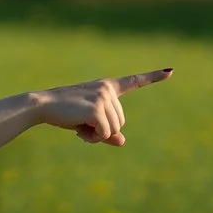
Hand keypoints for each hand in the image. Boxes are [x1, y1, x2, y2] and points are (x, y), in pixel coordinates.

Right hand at [44, 67, 171, 146]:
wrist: (42, 105)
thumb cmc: (64, 112)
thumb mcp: (88, 122)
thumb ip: (107, 132)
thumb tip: (121, 141)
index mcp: (107, 87)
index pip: (134, 81)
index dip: (153, 77)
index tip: (171, 71)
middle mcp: (108, 89)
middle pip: (120, 122)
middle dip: (103, 130)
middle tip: (82, 125)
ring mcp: (103, 97)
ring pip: (114, 129)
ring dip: (97, 135)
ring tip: (79, 126)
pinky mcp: (97, 109)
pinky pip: (105, 133)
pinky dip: (93, 138)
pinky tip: (78, 130)